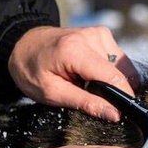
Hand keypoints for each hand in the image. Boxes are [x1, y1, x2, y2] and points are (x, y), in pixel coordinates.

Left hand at [8, 26, 140, 120]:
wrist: (24, 45)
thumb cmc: (32, 70)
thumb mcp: (52, 93)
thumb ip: (85, 103)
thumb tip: (114, 114)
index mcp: (75, 50)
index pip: (112, 76)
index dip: (122, 97)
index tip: (121, 113)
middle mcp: (91, 37)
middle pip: (121, 71)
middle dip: (115, 90)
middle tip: (94, 98)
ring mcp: (98, 33)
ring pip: (122, 66)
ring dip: (112, 80)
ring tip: (90, 84)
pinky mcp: (102, 34)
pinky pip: (118, 58)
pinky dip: (110, 70)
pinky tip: (92, 74)